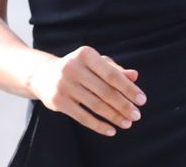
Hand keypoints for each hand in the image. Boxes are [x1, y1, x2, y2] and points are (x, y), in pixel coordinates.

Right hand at [27, 46, 145, 135]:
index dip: (128, 88)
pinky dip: (98, 125)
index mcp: (86, 54)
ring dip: (114, 116)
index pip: (112, 74)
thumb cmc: (78, 68)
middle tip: (136, 115)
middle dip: (123, 105)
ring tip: (127, 123)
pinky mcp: (57, 101)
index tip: (142, 100)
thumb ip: (115, 70)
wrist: (43, 75)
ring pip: (95, 105)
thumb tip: (135, 76)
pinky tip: (111, 130)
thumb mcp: (95, 63)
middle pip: (105, 91)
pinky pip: (82, 117)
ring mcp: (63, 84)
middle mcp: (72, 67)